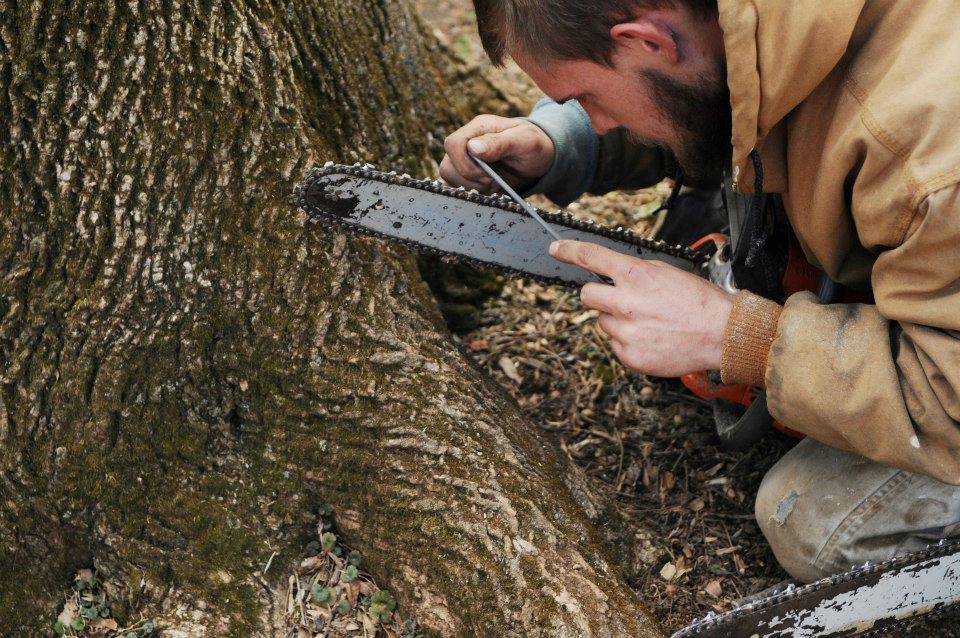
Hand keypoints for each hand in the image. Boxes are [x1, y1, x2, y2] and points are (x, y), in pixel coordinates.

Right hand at [440, 115, 554, 193]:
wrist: (541, 160)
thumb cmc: (536, 146)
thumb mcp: (525, 142)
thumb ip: (499, 143)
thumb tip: (472, 147)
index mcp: (479, 128)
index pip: (453, 144)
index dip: (466, 164)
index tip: (488, 174)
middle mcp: (468, 142)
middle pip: (448, 164)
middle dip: (471, 179)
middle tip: (494, 182)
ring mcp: (466, 159)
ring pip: (449, 177)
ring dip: (471, 187)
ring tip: (493, 185)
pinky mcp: (468, 174)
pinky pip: (456, 185)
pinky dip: (470, 192)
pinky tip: (488, 190)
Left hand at [549, 240, 735, 375]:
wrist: (722, 335)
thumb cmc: (699, 302)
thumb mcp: (667, 273)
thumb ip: (636, 272)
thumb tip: (614, 272)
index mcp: (636, 276)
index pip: (591, 257)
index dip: (569, 252)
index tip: (556, 250)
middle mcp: (625, 303)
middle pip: (586, 295)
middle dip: (598, 295)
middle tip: (620, 300)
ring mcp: (626, 332)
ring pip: (602, 322)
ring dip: (617, 320)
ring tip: (648, 322)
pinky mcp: (629, 356)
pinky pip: (615, 344)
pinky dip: (628, 341)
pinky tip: (651, 338)